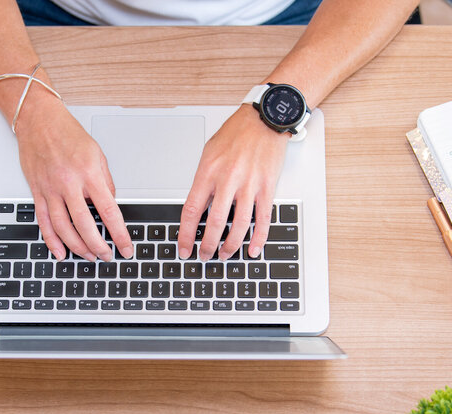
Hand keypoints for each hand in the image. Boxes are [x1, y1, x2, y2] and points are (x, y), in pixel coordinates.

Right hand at [14, 96, 132, 261]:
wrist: (38, 120)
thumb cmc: (68, 134)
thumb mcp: (97, 154)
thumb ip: (105, 182)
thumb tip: (111, 205)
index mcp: (89, 173)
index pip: (109, 211)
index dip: (119, 234)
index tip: (126, 247)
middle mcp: (68, 183)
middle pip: (84, 225)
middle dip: (98, 246)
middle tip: (107, 256)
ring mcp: (50, 189)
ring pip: (63, 228)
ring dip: (77, 247)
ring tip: (88, 256)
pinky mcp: (37, 192)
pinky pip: (44, 222)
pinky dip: (52, 241)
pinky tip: (61, 252)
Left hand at [178, 104, 288, 261]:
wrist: (263, 119)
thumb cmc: (235, 134)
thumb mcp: (209, 153)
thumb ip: (203, 181)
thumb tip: (198, 206)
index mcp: (208, 172)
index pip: (192, 210)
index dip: (186, 234)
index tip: (184, 248)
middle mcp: (228, 180)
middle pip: (215, 223)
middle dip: (208, 245)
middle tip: (204, 256)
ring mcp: (249, 185)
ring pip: (239, 225)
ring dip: (231, 245)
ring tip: (224, 255)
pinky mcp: (267, 187)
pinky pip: (263, 218)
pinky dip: (259, 238)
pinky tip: (253, 249)